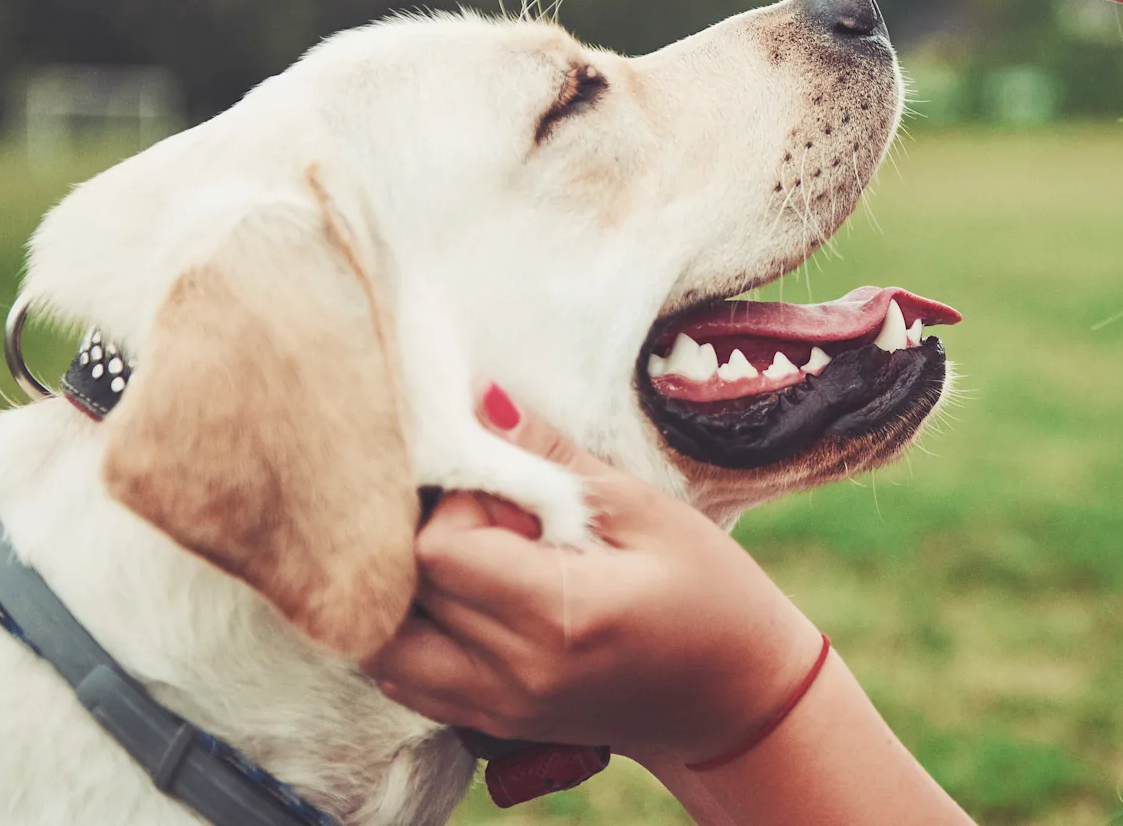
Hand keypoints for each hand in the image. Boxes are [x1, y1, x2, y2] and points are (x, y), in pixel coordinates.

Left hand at [362, 404, 825, 763]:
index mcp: (563, 615)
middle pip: (404, 589)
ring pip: (383, 642)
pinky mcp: (490, 724)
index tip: (507, 488)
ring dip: (405, 588)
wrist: (739, 701)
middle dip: (428, 535)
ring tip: (469, 557)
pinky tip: (463, 599)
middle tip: (492, 517)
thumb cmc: (713, 597)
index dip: (458, 501)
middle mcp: (517, 673)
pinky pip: (402, 679)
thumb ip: (555, 460)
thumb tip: (479, 399)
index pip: (439, 548)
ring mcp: (498, 709)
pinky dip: (411, 631)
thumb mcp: (651, 513)